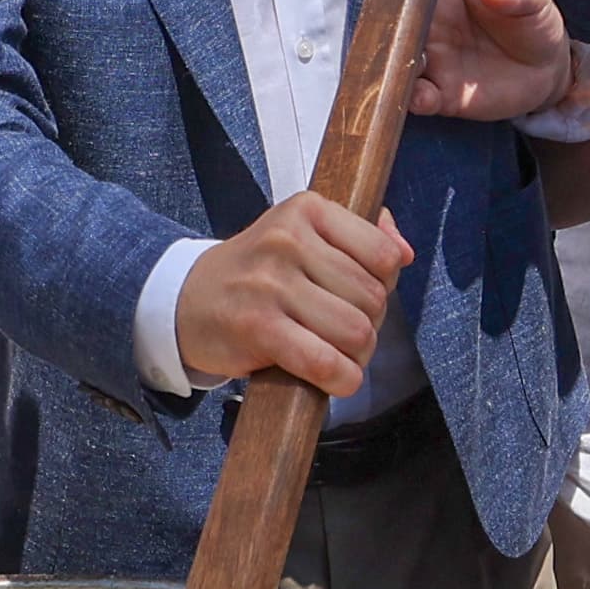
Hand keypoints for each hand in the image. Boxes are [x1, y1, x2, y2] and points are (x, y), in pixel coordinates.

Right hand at [175, 193, 411, 397]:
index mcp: (306, 209)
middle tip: (340, 333)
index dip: (382, 286)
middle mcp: (287, 240)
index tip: (355, 296)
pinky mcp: (257, 327)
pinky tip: (331, 378)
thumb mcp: (302, 234)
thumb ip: (360, 235)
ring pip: (357, 332)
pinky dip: (339, 378)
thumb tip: (404, 252)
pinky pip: (324, 361)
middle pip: (372, 298)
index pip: (383, 254)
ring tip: (333, 354)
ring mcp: (270, 284)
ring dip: (355, 357)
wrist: (185, 301)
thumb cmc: (253, 274)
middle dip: (368, 325)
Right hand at [401, 0, 582, 124]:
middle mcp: (428, 28)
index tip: (400, 7)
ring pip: (399, 66)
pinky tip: (424, 98)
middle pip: (394, 31)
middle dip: (389, 39)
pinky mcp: (440, 95)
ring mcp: (432, 63)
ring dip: (396, 71)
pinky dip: (414, 100)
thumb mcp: (535, 2)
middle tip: (397, 43)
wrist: (546, 71)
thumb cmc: (535, 25)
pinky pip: (418, 98)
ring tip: (409, 71)